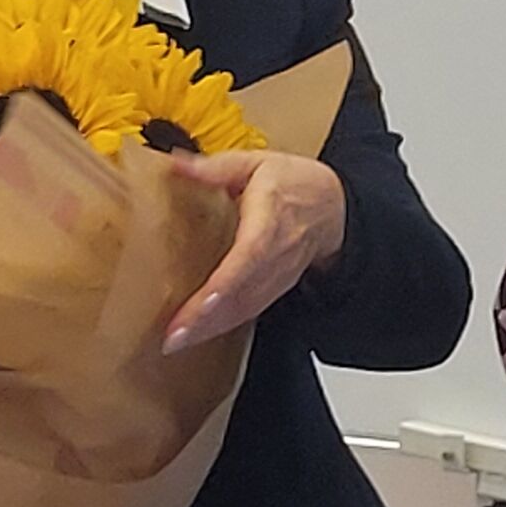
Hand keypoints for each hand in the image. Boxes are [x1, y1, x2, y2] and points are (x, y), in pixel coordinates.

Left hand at [162, 150, 347, 352]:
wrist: (332, 208)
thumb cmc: (295, 186)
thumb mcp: (257, 164)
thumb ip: (216, 168)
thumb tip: (177, 164)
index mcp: (270, 221)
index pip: (249, 257)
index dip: (227, 282)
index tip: (204, 300)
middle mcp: (275, 257)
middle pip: (241, 294)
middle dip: (207, 318)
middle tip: (173, 337)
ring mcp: (275, 278)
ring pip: (243, 310)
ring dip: (209, 329)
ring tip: (175, 342)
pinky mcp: (271, 290)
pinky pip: (245, 313)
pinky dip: (219, 328)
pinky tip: (194, 336)